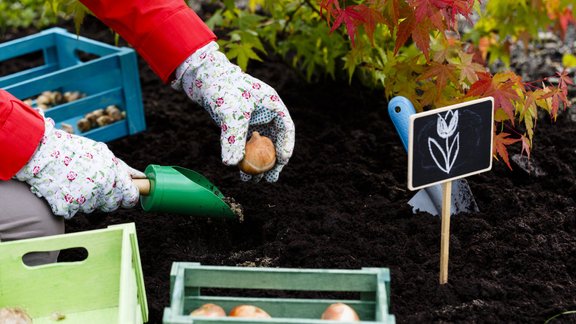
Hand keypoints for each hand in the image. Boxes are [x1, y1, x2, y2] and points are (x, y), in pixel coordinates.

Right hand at [14, 117, 143, 218]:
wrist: (40, 151)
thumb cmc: (73, 150)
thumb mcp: (102, 153)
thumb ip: (123, 169)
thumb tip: (142, 178)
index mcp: (113, 173)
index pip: (130, 196)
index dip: (128, 196)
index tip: (124, 194)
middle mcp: (102, 187)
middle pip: (113, 204)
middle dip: (108, 198)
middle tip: (94, 185)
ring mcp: (85, 198)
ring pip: (94, 208)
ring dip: (88, 200)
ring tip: (77, 182)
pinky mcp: (68, 207)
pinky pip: (75, 211)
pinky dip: (71, 203)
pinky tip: (65, 188)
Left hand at [171, 42, 294, 181]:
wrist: (202, 77)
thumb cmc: (221, 88)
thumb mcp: (230, 113)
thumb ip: (233, 138)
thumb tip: (231, 164)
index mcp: (272, 103)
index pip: (286, 128)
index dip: (286, 146)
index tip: (282, 162)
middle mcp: (265, 112)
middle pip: (274, 141)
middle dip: (272, 162)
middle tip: (269, 179)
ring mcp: (252, 119)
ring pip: (259, 146)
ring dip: (257, 164)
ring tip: (252, 181)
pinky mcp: (239, 125)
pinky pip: (245, 145)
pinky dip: (244, 158)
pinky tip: (239, 170)